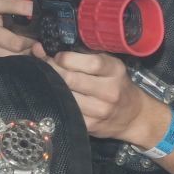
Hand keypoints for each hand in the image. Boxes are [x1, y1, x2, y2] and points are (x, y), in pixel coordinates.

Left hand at [46, 50, 160, 144]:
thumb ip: (81, 55)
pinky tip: (55, 96)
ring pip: (66, 97)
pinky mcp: (90, 125)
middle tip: (44, 66)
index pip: (90, 63)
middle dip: (53, 70)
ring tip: (48, 80)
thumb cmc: (116, 84)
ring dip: (52, 87)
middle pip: (72, 80)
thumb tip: (40, 48)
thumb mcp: (109, 65)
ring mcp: (100, 110)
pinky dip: (57, 102)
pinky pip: (66, 111)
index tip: (56, 56)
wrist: (133, 115)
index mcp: (115, 71)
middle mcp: (109, 91)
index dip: (66, 58)